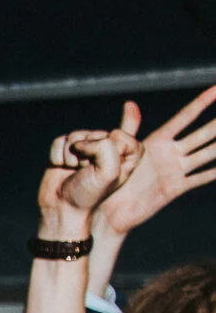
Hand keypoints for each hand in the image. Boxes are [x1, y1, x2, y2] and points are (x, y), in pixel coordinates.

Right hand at [39, 127, 140, 240]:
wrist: (61, 207)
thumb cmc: (88, 194)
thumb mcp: (109, 172)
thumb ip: (105, 146)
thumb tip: (79, 142)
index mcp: (127, 154)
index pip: (120, 136)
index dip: (108, 151)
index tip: (104, 169)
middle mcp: (107, 148)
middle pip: (96, 134)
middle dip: (86, 154)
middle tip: (86, 172)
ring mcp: (86, 148)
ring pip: (75, 135)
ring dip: (70, 155)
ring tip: (72, 170)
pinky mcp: (67, 150)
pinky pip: (60, 141)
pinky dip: (57, 155)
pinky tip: (61, 167)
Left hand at [96, 90, 215, 239]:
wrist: (106, 210)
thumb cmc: (108, 179)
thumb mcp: (119, 150)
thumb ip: (128, 127)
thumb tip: (130, 103)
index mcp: (157, 140)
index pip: (184, 117)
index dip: (201, 102)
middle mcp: (170, 153)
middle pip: (202, 134)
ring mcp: (175, 170)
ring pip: (207, 153)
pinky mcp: (176, 188)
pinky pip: (200, 177)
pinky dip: (215, 171)